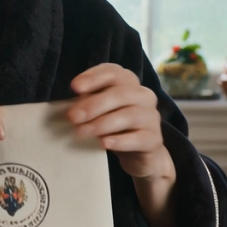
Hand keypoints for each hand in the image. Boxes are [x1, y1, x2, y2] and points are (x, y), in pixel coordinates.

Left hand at [67, 63, 171, 180]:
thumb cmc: (114, 127)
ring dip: (101, 123)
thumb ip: (89, 104)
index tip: (74, 87)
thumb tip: (72, 107)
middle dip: (93, 104)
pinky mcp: (154, 139)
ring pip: (129, 115)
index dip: (93, 77)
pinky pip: (138, 138)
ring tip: (81, 132)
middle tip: (73, 117)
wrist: (140, 154)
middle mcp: (143, 95)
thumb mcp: (99, 112)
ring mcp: (151, 117)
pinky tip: (104, 143)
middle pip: (120, 94)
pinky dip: (120, 141)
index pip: (113, 72)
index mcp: (128, 83)